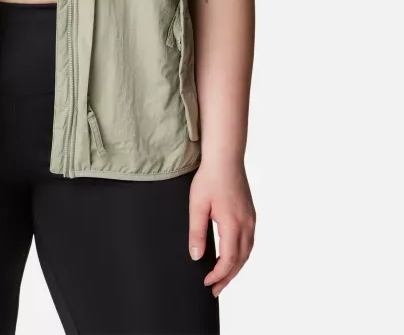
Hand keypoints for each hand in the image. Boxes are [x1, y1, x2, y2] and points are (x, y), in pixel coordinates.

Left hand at [188, 158, 255, 296]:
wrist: (225, 158)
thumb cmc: (209, 179)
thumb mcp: (197, 205)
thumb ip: (196, 233)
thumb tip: (196, 257)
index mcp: (233, 224)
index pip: (228, 260)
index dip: (218, 275)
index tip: (207, 283)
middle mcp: (247, 225)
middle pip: (240, 260)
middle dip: (228, 277)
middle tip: (215, 289)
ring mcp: (251, 219)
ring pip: (247, 252)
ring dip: (235, 267)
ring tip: (223, 277)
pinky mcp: (250, 214)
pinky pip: (249, 241)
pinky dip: (241, 254)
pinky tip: (232, 256)